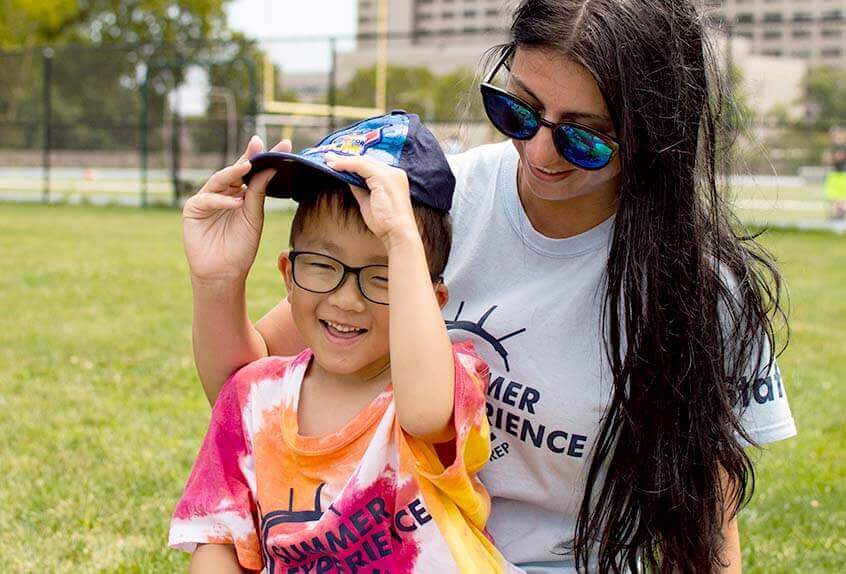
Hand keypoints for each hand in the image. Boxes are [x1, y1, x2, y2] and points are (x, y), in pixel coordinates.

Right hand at [183, 135, 290, 283]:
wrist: (225, 272)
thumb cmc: (241, 246)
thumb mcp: (254, 217)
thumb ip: (259, 193)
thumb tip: (271, 168)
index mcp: (240, 193)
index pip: (253, 171)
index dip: (264, 157)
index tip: (283, 144)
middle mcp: (223, 191)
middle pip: (236, 171)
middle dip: (249, 157)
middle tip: (260, 145)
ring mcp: (207, 198)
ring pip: (220, 180)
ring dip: (233, 173)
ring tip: (248, 166)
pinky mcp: (193, 208)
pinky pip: (208, 199)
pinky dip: (222, 200)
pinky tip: (236, 202)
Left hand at [324, 153, 417, 246]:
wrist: (398, 233)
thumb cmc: (385, 222)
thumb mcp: (368, 201)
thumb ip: (359, 188)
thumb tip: (347, 177)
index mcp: (393, 178)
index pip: (370, 165)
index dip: (353, 162)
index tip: (337, 162)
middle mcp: (394, 172)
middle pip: (366, 160)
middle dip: (345, 158)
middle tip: (328, 158)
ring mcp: (390, 173)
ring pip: (362, 161)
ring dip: (343, 160)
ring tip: (328, 160)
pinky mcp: (383, 177)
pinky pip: (360, 165)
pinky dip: (346, 164)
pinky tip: (334, 166)